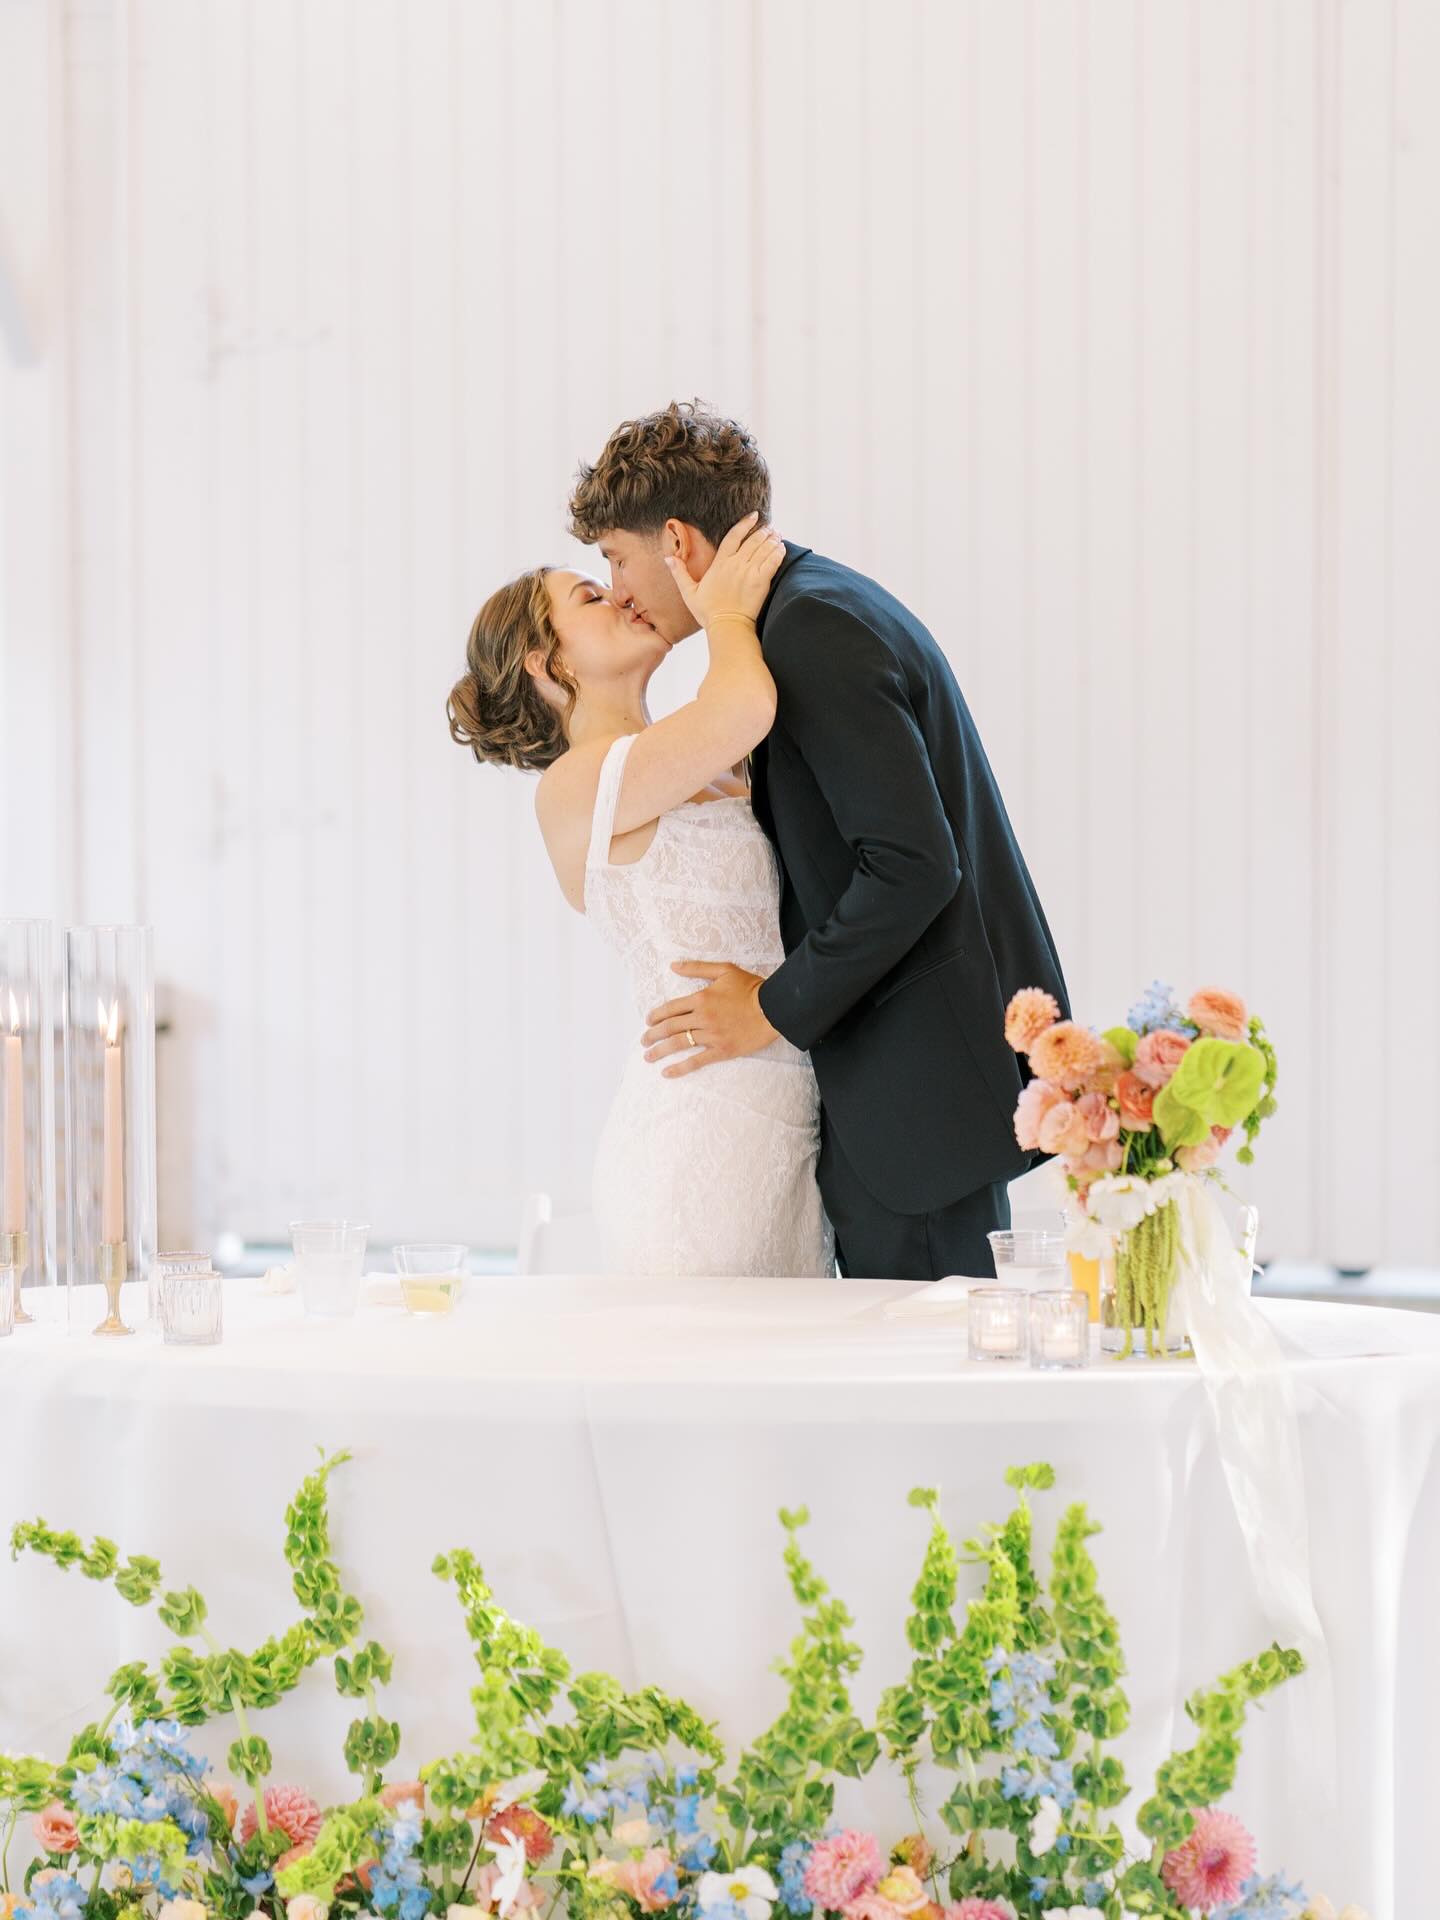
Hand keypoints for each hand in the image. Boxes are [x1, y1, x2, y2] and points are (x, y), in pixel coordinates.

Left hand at [643, 962, 779, 1076]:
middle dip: (652, 1035)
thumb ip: (697, 968)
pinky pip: (697, 1061)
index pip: (670, 1008)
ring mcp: (712, 1036)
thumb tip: (673, 965)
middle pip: (670, 1028)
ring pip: (679, 1044)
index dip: (655, 1016)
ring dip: (660, 1051)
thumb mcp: (724, 970)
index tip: (648, 1022)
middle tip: (643, 1041)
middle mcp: (703, 1018)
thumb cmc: (751, 987)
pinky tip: (667, 1072)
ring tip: (648, 1057)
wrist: (774, 1007)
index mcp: (701, 998)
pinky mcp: (722, 1051)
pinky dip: (680, 1068)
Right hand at [666, 512, 785, 629]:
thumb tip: (668, 558)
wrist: (726, 626)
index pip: (734, 536)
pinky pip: (773, 561)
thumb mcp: (689, 592)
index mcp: (720, 563)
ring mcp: (750, 572)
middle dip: (763, 531)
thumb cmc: (708, 612)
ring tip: (777, 535)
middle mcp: (736, 564)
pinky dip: (778, 552)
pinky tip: (782, 548)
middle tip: (769, 528)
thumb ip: (680, 573)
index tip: (754, 515)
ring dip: (772, 539)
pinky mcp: (761, 581)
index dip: (745, 524)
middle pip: (753, 540)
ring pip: (764, 548)